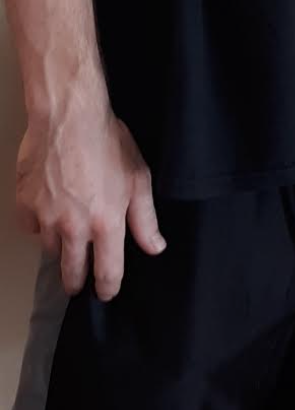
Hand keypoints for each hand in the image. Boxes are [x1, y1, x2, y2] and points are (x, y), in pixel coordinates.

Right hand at [14, 102, 164, 299]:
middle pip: (72, 272)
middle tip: (77, 283)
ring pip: (50, 249)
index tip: (105, 293)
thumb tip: (155, 247)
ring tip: (65, 240)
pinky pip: (31, 226)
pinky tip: (47, 212)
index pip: (108, 272)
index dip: (107, 288)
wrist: (68, 116)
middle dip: (76, 281)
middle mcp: (74, 227)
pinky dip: (38, 224)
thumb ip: (145, 219)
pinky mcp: (24, 204)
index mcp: (106, 224)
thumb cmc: (107, 141)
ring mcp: (46, 217)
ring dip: (58, 248)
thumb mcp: (138, 179)